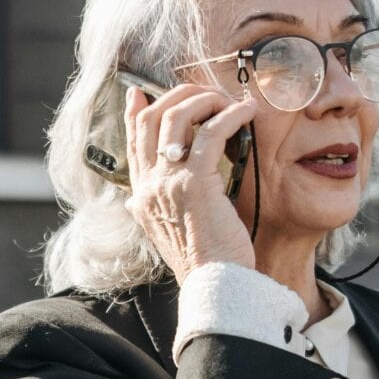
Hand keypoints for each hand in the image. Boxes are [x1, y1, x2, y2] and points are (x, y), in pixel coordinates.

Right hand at [123, 81, 258, 280]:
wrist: (215, 286)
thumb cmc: (202, 262)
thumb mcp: (162, 234)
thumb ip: (147, 211)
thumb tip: (130, 201)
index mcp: (140, 196)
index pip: (131, 142)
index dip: (134, 112)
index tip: (140, 92)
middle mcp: (148, 185)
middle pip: (151, 118)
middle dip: (178, 95)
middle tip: (206, 92)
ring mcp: (168, 182)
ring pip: (177, 116)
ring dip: (205, 99)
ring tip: (230, 101)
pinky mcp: (195, 182)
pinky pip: (210, 132)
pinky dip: (230, 114)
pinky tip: (247, 111)